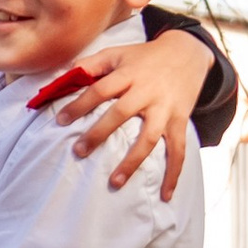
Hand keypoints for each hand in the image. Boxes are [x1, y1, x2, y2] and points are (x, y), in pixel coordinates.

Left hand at [37, 26, 217, 200]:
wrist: (187, 52)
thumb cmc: (144, 56)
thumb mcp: (117, 53)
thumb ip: (90, 64)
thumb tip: (60, 76)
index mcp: (128, 74)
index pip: (100, 90)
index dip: (79, 105)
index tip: (60, 121)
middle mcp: (147, 92)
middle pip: (121, 114)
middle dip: (99, 133)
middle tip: (79, 151)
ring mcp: (165, 109)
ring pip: (148, 138)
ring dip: (132, 161)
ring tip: (114, 182)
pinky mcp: (180, 121)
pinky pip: (178, 150)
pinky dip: (174, 174)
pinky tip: (165, 195)